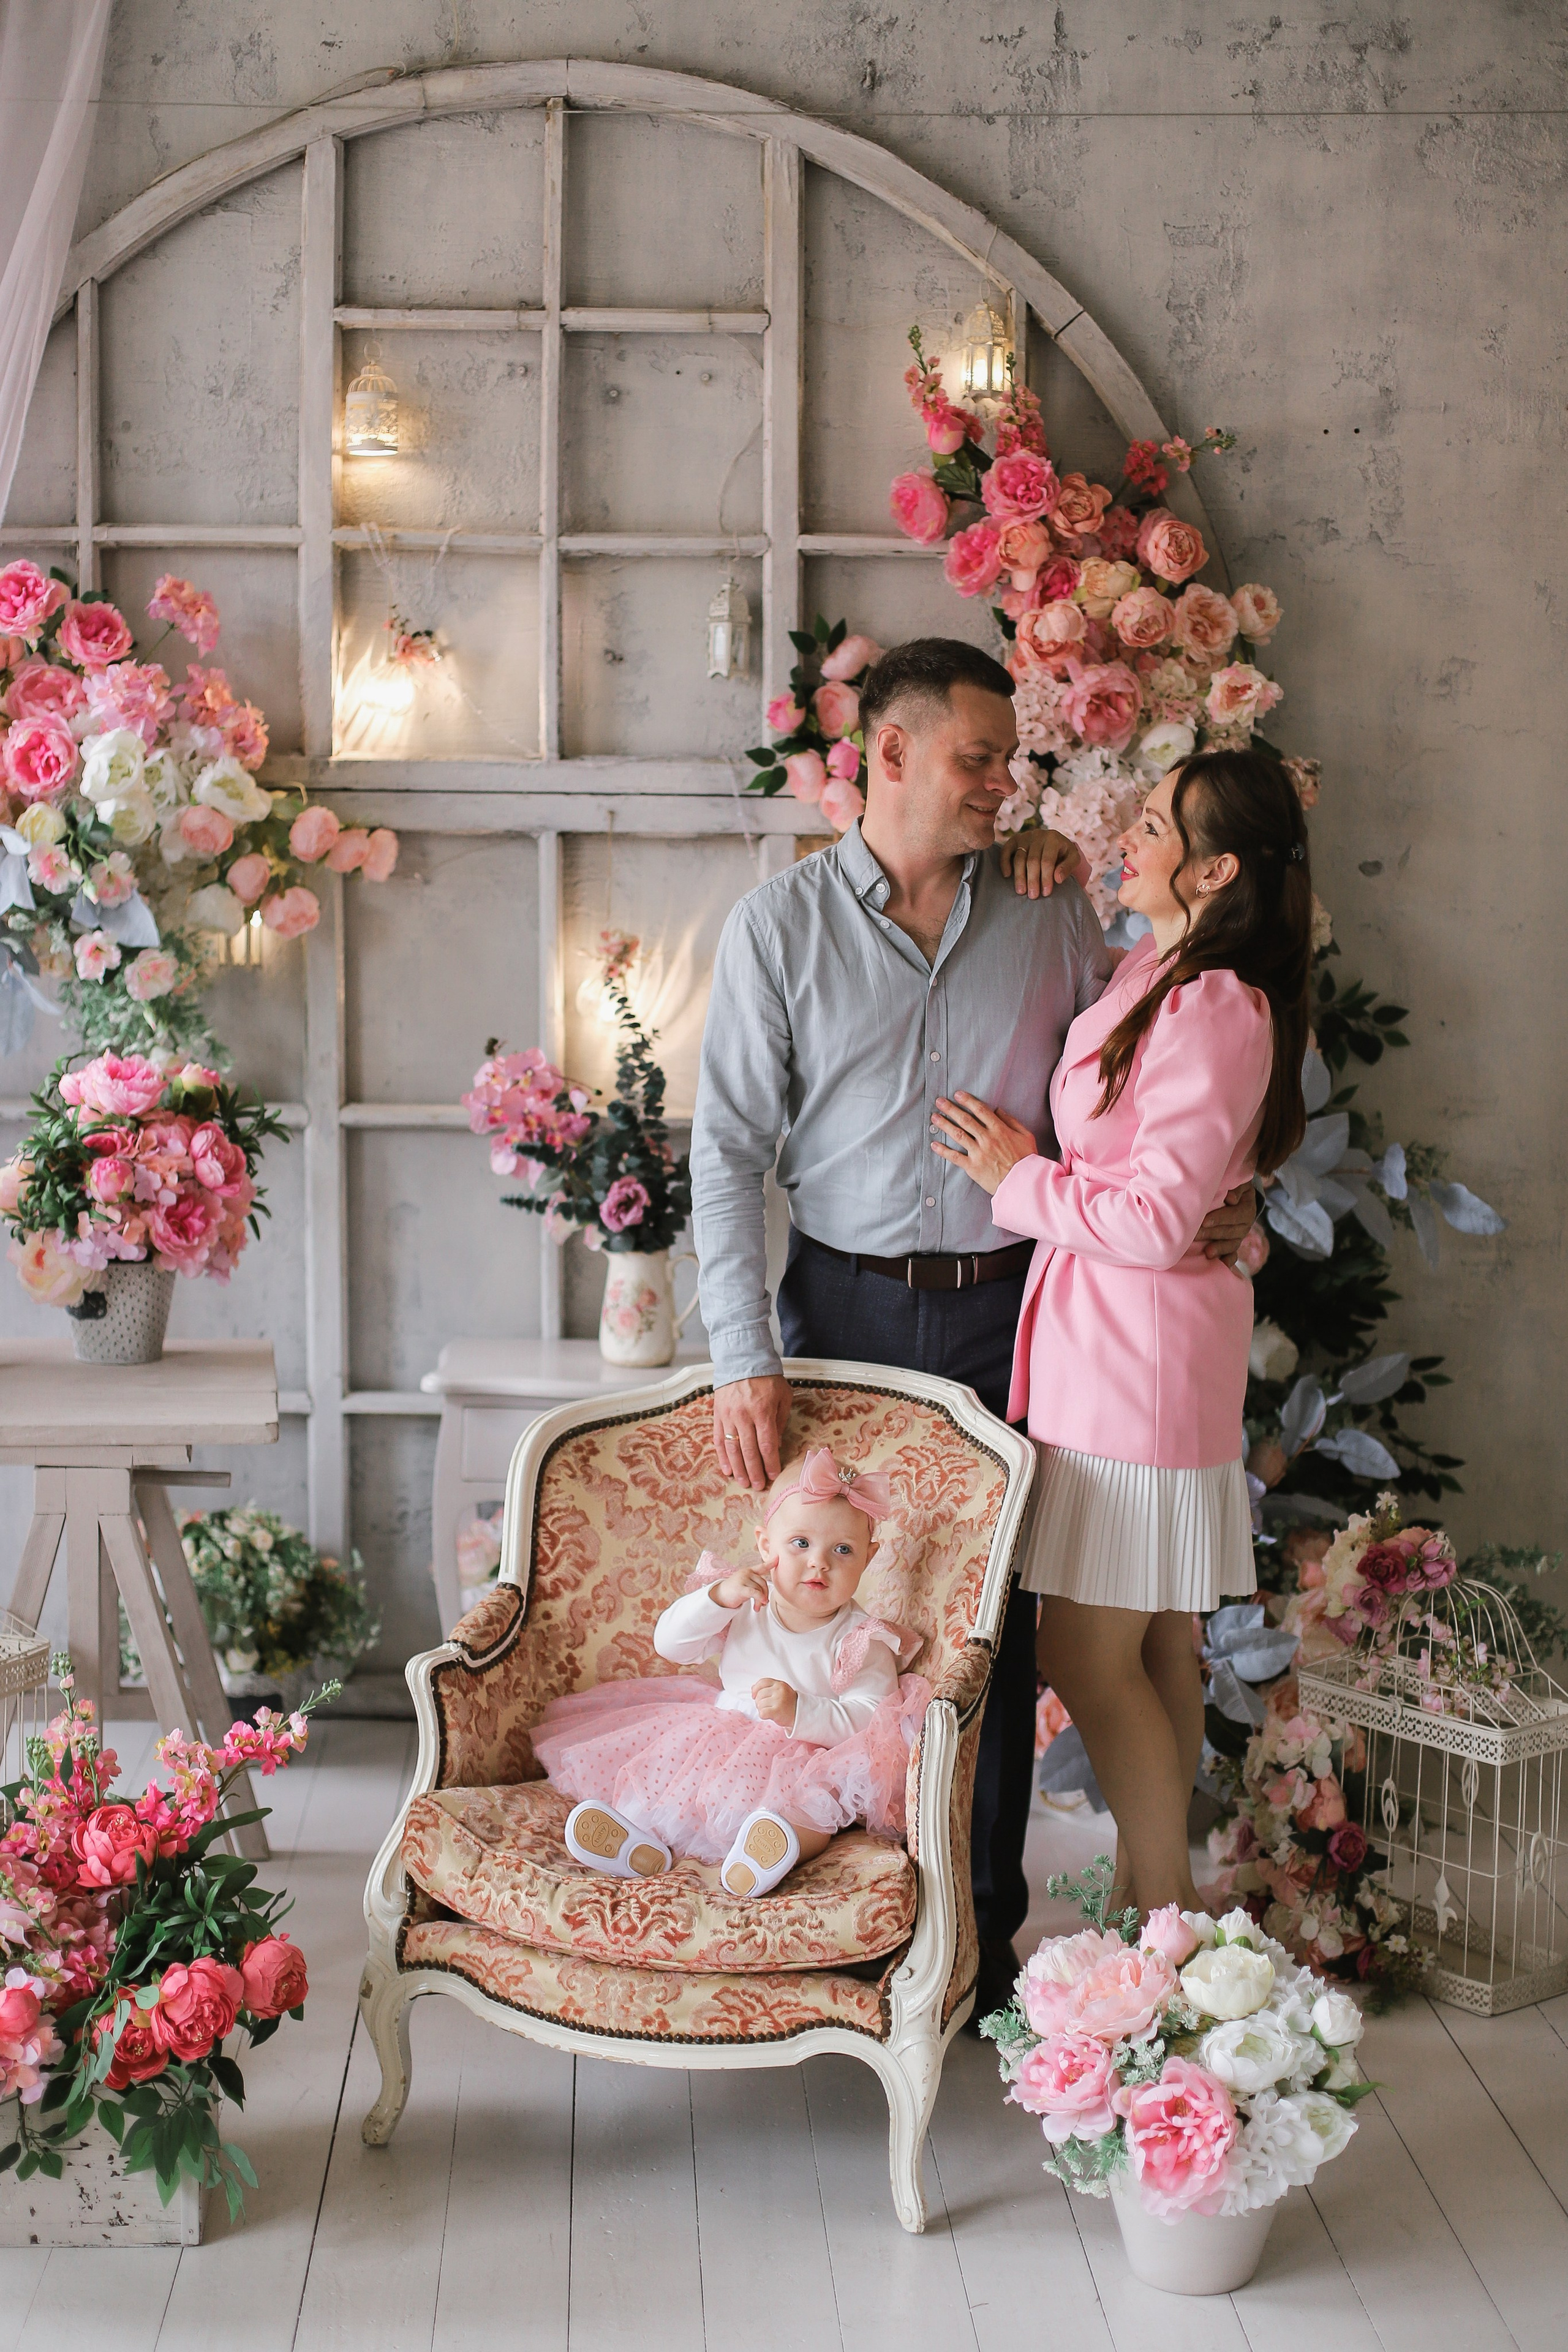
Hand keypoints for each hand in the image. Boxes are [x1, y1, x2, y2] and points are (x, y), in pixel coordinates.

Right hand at [712, 1564, 769, 1610]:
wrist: (720, 1595)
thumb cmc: (735, 1591)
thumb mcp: (746, 1585)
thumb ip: (756, 1587)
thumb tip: (766, 1600)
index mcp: (749, 1571)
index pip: (761, 1566)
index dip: (770, 1563)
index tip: (778, 1558)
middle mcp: (746, 1573)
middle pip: (763, 1583)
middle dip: (765, 1594)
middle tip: (763, 1603)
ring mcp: (742, 1579)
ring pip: (759, 1589)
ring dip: (760, 1600)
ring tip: (757, 1607)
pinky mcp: (740, 1588)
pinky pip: (754, 1592)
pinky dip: (759, 1598)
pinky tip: (761, 1603)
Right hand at [713, 1374, 791, 1489]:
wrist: (742, 1360)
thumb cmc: (767, 1379)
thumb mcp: (783, 1396)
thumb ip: (780, 1421)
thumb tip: (774, 1446)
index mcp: (763, 1411)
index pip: (766, 1444)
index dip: (769, 1462)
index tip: (772, 1475)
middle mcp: (743, 1416)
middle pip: (748, 1450)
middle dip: (754, 1471)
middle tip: (757, 1486)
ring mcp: (728, 1416)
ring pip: (732, 1448)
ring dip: (738, 1468)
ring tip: (743, 1483)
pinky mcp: (718, 1415)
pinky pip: (719, 1439)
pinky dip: (722, 1456)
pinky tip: (727, 1469)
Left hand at [752, 1678, 797, 1728]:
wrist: (799, 1713)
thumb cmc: (787, 1702)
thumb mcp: (780, 1690)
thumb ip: (768, 1687)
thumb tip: (753, 1688)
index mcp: (779, 1684)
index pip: (762, 1682)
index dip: (755, 1689)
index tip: (754, 1695)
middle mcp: (779, 1691)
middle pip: (759, 1695)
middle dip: (758, 1702)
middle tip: (766, 1706)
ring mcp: (778, 1701)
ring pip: (759, 1704)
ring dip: (762, 1709)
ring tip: (770, 1710)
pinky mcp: (777, 1711)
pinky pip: (762, 1713)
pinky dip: (763, 1715)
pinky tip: (769, 1715)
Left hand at [929, 1093, 1037, 1195]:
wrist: (1023, 1183)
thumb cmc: (1026, 1159)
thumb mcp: (1026, 1136)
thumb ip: (1012, 1121)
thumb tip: (998, 1110)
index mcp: (999, 1130)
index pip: (981, 1110)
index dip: (968, 1100)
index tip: (957, 1094)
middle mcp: (987, 1139)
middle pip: (965, 1120)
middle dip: (951, 1109)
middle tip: (939, 1101)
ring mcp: (979, 1153)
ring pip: (958, 1135)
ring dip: (944, 1125)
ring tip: (934, 1117)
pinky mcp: (973, 1167)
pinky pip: (955, 1157)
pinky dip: (943, 1150)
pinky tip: (934, 1144)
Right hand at [997, 827, 1090, 898]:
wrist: (1054, 841)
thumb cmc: (1063, 853)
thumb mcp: (1073, 858)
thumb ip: (1068, 867)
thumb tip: (1057, 879)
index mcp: (1053, 838)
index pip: (1047, 860)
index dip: (1046, 878)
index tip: (1046, 893)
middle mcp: (1038, 835)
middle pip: (1032, 860)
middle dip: (1032, 880)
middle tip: (1033, 896)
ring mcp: (1025, 836)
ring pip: (1019, 857)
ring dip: (1019, 876)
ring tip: (1021, 891)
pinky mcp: (1015, 839)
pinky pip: (1006, 850)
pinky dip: (1004, 862)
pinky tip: (1007, 875)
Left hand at [1196, 1182, 1258, 1265]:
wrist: (1239, 1196)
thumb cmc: (1233, 1187)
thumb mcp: (1239, 1183)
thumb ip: (1236, 1188)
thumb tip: (1231, 1199)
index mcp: (1247, 1209)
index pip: (1235, 1215)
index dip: (1220, 1218)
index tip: (1205, 1221)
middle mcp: (1245, 1224)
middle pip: (1230, 1231)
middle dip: (1212, 1234)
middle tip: (1195, 1235)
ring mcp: (1239, 1236)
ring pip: (1231, 1244)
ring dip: (1219, 1248)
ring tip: (1207, 1253)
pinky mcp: (1234, 1244)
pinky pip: (1233, 1254)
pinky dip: (1228, 1260)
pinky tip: (1222, 1265)